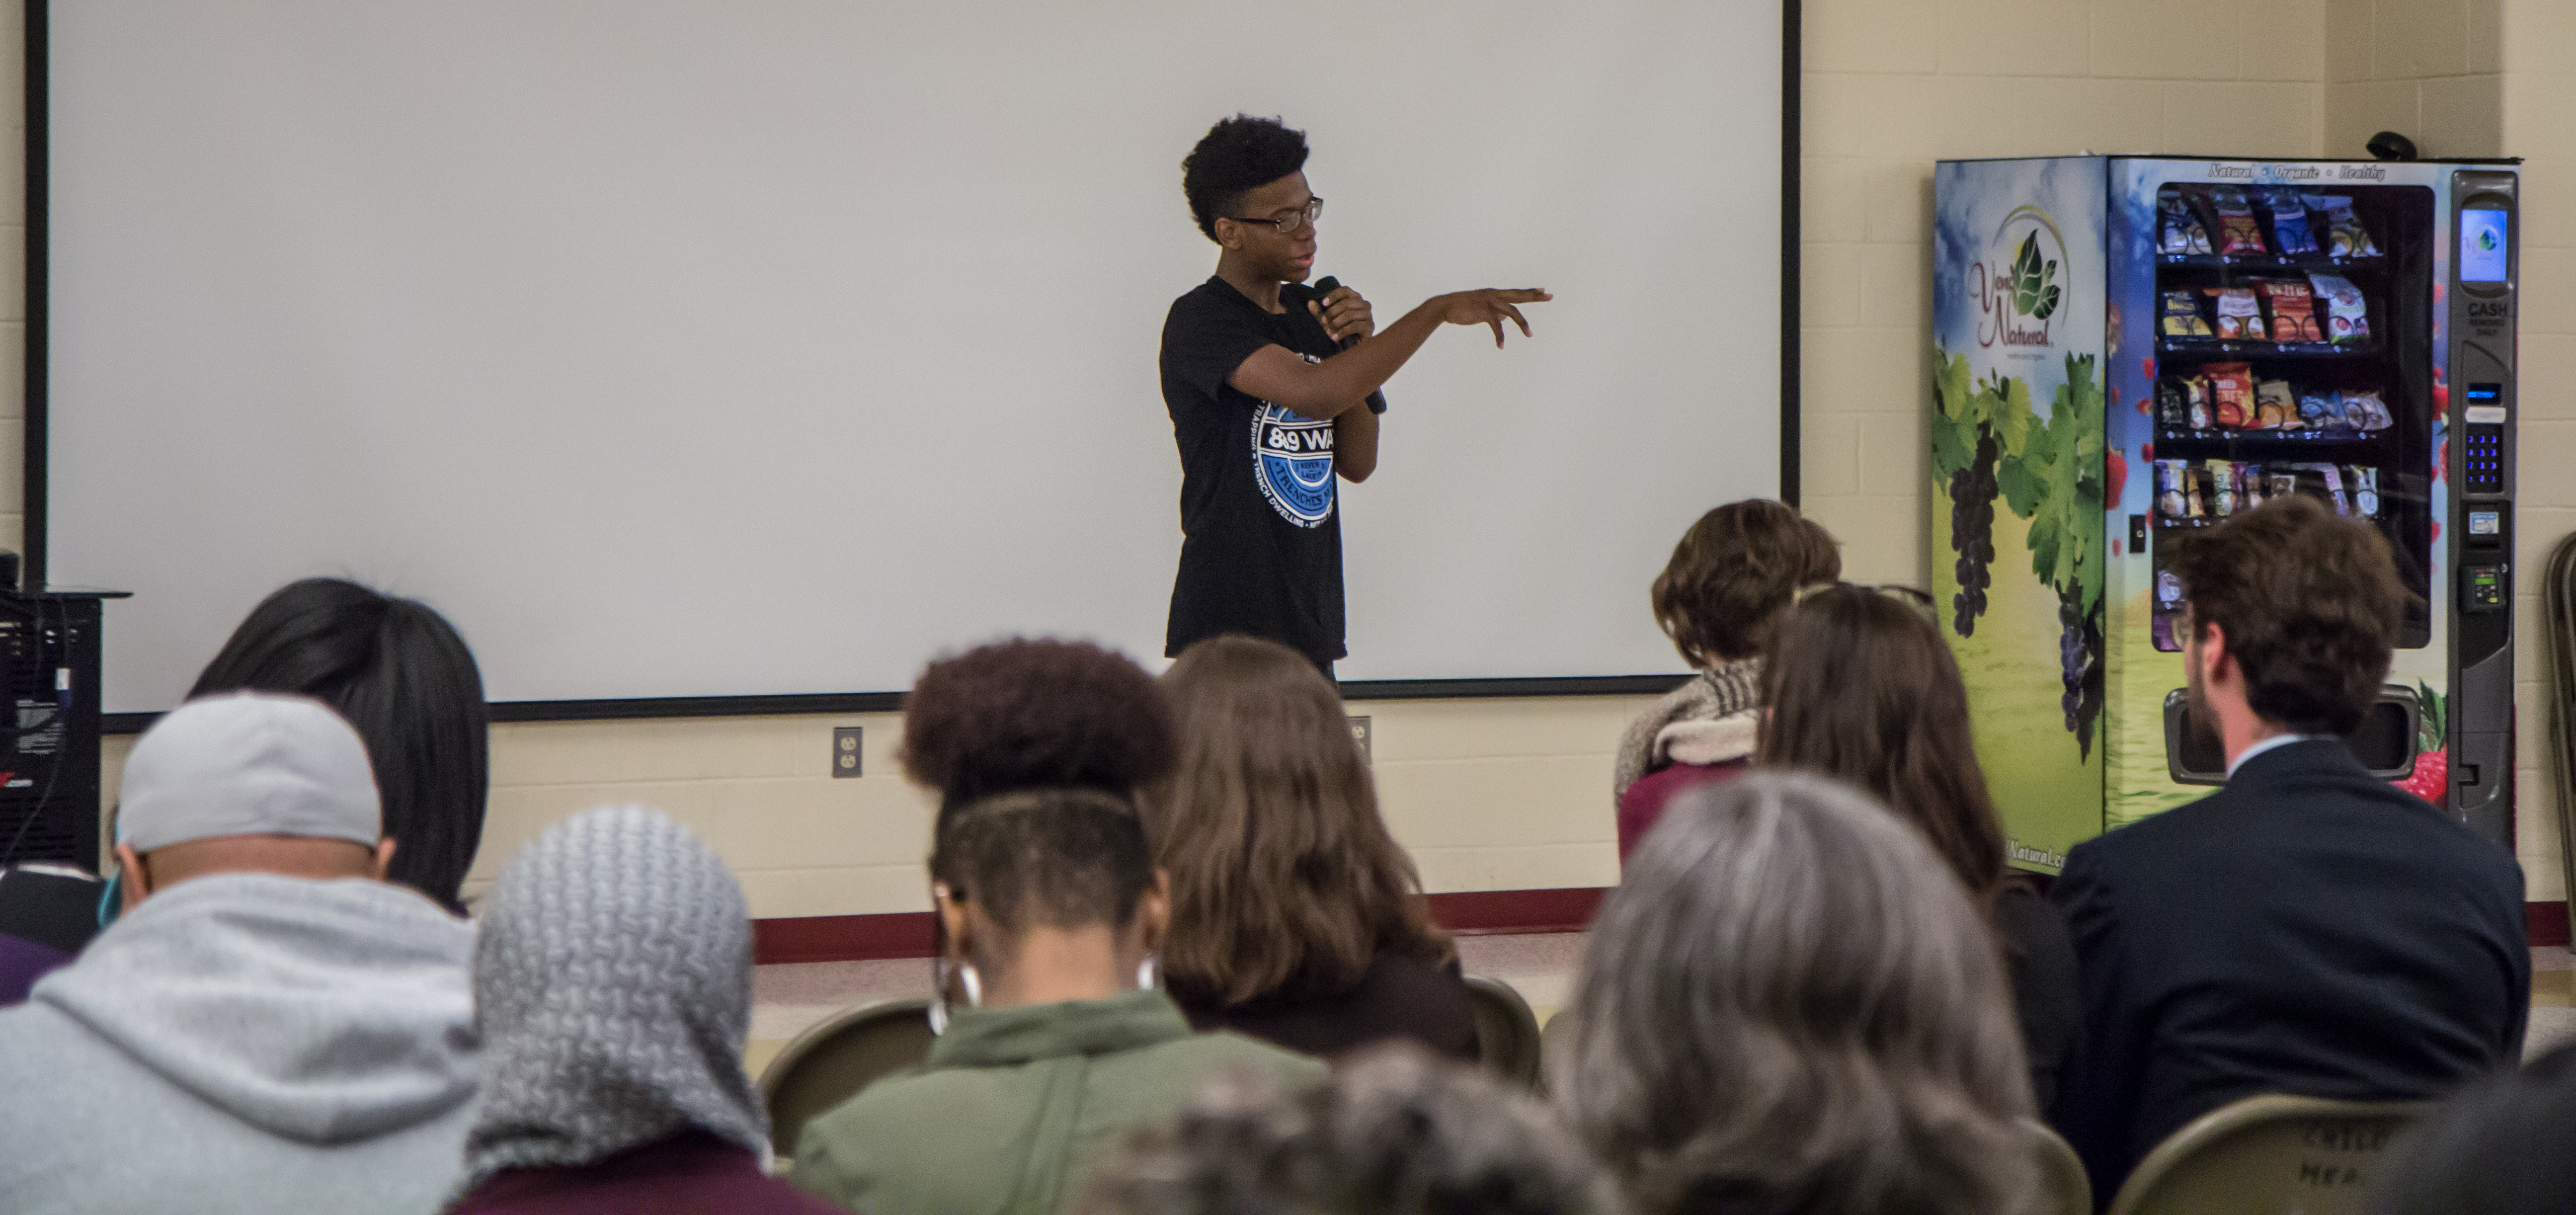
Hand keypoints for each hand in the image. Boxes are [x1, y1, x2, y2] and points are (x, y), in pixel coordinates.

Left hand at [1308, 285, 1374, 344]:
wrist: (1352, 348)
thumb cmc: (1341, 331)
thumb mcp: (1328, 321)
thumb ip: (1319, 312)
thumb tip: (1311, 303)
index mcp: (1355, 299)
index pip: (1345, 291)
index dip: (1334, 295)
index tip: (1323, 304)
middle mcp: (1364, 304)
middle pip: (1347, 303)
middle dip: (1332, 312)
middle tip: (1323, 321)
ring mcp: (1368, 315)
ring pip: (1350, 314)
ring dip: (1336, 323)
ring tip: (1328, 331)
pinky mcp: (1370, 327)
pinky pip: (1354, 326)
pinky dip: (1342, 332)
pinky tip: (1335, 337)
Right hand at [1435, 288, 1551, 346]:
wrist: (1444, 306)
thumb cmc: (1462, 308)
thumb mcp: (1481, 309)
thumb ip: (1494, 313)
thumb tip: (1504, 319)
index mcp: (1494, 294)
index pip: (1516, 292)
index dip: (1530, 291)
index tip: (1544, 290)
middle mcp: (1494, 295)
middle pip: (1519, 296)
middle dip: (1535, 296)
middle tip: (1550, 296)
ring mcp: (1489, 302)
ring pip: (1512, 311)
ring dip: (1522, 324)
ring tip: (1530, 335)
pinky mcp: (1483, 311)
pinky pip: (1496, 326)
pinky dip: (1500, 336)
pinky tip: (1501, 346)